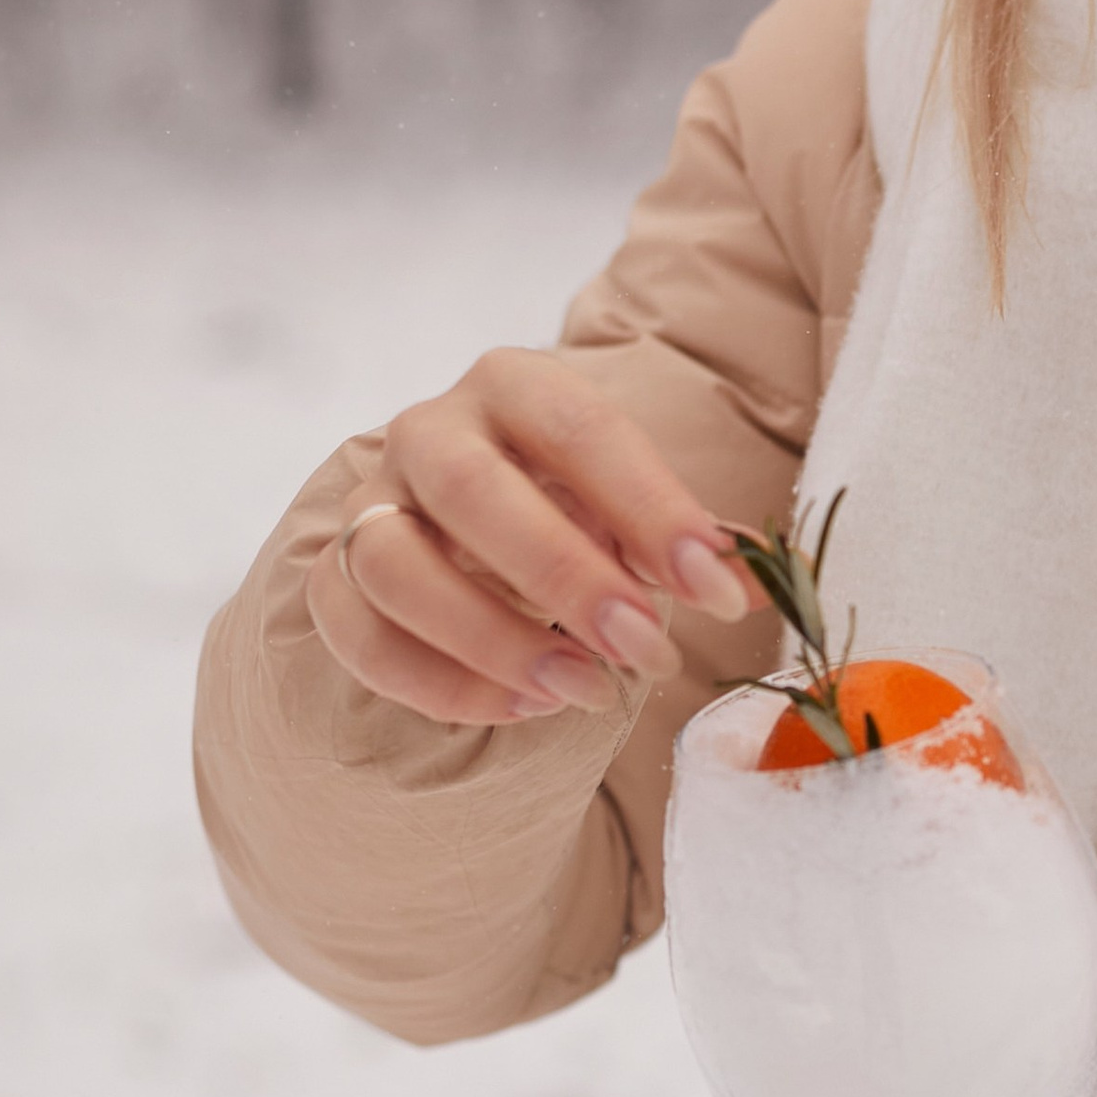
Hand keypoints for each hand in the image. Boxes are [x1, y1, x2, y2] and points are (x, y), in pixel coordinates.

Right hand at [308, 347, 751, 727]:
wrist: (477, 520)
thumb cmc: (578, 508)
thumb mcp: (640, 510)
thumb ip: (694, 546)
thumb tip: (763, 585)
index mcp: (516, 387)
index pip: (581, 430)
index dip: (651, 509)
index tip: (717, 589)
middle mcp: (431, 432)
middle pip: (472, 491)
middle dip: (564, 578)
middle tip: (646, 650)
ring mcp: (370, 505)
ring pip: (394, 565)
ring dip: (491, 640)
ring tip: (582, 692)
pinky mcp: (333, 579)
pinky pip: (358, 633)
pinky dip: (438, 682)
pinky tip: (521, 708)